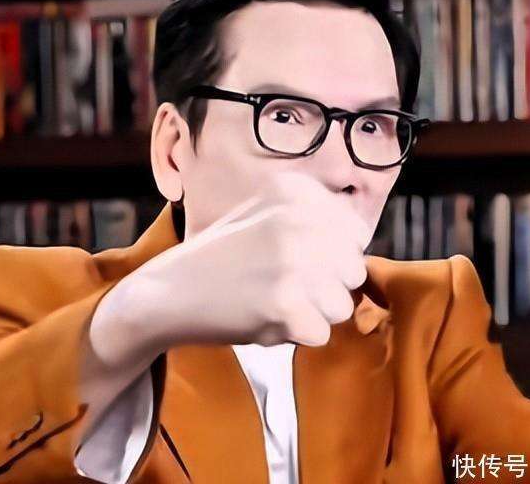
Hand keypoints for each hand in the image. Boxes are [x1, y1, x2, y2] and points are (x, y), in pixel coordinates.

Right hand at [88, 173, 369, 366]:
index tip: (297, 261)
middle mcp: (299, 219)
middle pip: (353, 271)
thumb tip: (361, 242)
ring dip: (311, 313)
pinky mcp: (284, 304)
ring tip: (271, 301)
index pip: (356, 233)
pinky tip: (261, 318)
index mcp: (296, 192)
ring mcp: (292, 261)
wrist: (169, 291)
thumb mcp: (265, 213)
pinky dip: (293, 336)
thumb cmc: (222, 257)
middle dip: (326, 287)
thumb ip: (315, 220)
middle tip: (282, 286)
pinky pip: (320, 334)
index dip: (332, 256)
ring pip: (342, 306)